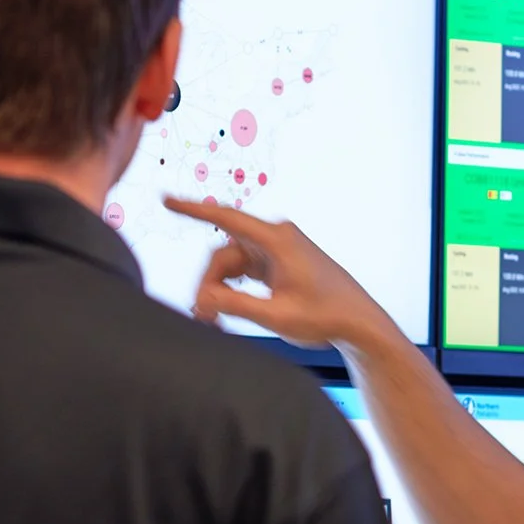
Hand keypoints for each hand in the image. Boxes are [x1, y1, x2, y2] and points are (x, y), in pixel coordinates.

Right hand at [161, 197, 396, 350]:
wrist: (357, 323)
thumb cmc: (324, 316)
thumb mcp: (275, 315)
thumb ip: (234, 304)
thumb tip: (201, 298)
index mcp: (278, 240)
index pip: (226, 217)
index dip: (193, 209)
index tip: (166, 200)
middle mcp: (276, 238)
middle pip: (224, 253)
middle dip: (210, 282)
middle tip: (204, 316)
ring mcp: (278, 251)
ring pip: (232, 264)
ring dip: (221, 289)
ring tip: (215, 320)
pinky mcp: (279, 264)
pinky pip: (244, 270)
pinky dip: (233, 288)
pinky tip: (228, 309)